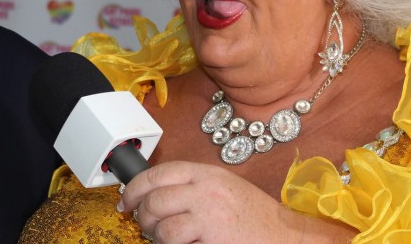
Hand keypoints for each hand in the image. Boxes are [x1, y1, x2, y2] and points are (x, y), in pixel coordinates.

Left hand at [118, 161, 355, 242]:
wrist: (284, 236)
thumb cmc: (254, 216)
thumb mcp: (223, 186)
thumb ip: (192, 185)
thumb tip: (154, 193)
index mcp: (207, 174)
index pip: (158, 174)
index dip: (135, 188)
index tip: (126, 201)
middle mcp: (206, 192)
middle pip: (155, 201)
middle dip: (144, 217)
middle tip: (148, 226)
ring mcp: (209, 218)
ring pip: (163, 229)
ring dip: (159, 239)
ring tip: (170, 241)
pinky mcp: (212, 241)